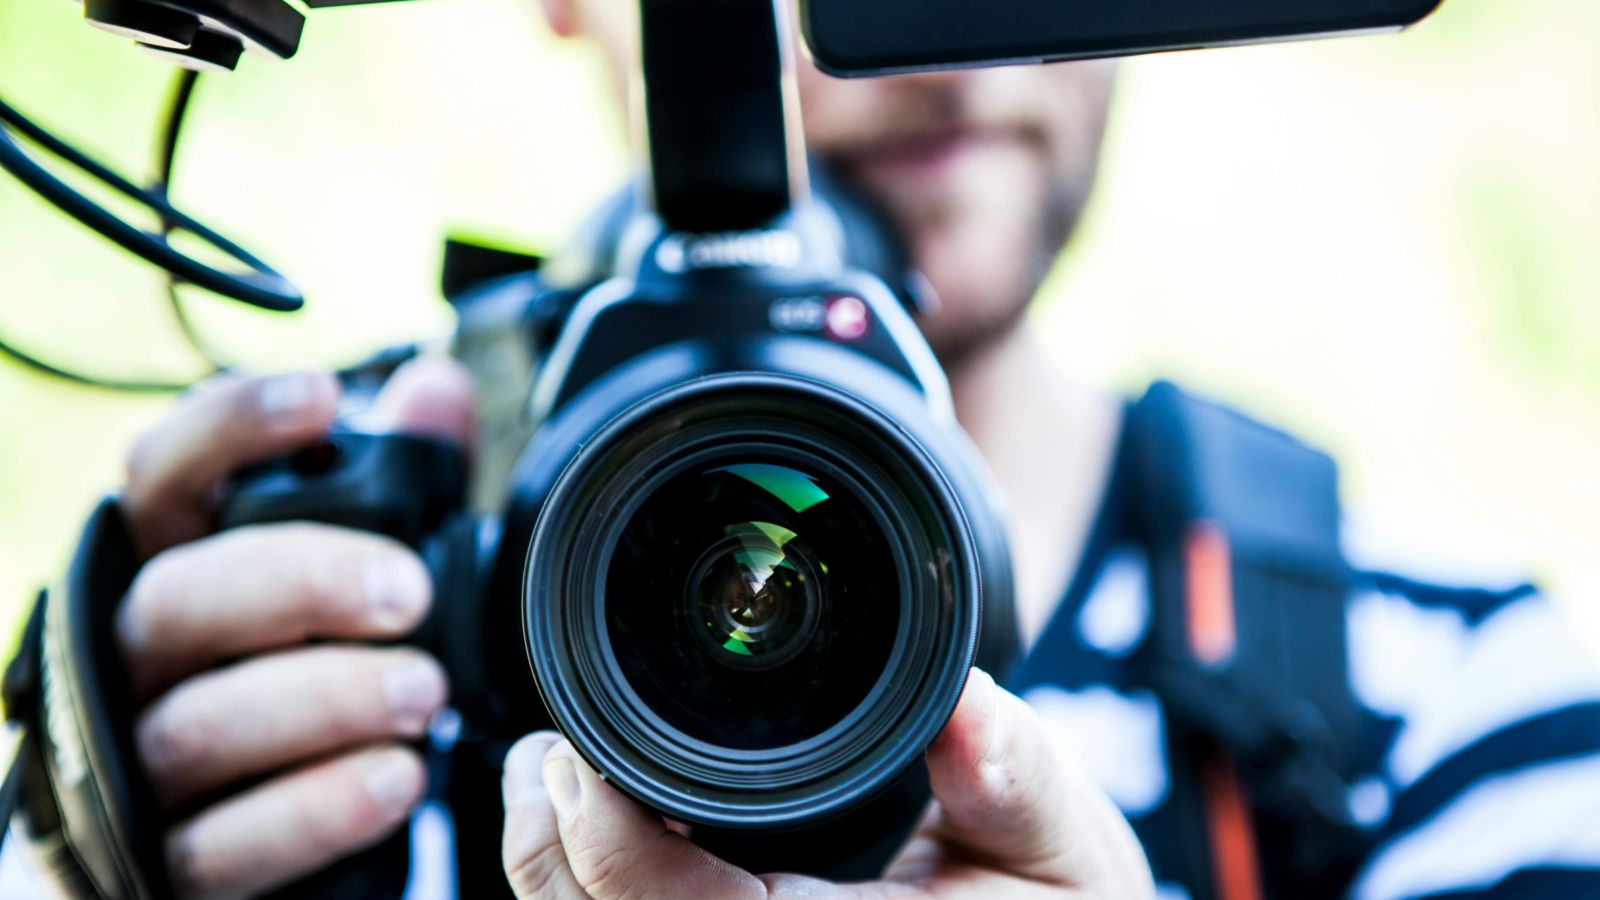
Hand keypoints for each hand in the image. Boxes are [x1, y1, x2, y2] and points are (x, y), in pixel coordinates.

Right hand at [115, 357, 474, 899]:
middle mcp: (138, 655)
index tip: (322, 400)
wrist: (265, 826)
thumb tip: (437, 388)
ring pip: (200, 723)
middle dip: (300, 583)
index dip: (229, 428)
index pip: (165, 474)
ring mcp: (139, 763)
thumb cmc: (305, 669)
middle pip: (180, 598)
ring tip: (422, 692)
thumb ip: (398, 484)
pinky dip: (316, 809)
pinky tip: (395, 778)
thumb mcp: (354, 573)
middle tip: (407, 594)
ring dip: (324, 701)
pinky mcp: (170, 861)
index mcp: (177, 563)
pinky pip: (224, 842)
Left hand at [499, 668, 1155, 898]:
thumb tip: (970, 707)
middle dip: (546, 852)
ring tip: (547, 781)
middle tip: (542, 754)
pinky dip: (592, 890)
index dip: (607, 842)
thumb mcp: (1067, 849)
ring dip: (556, 873)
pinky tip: (595, 830)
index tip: (578, 752)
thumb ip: (1017, 780)